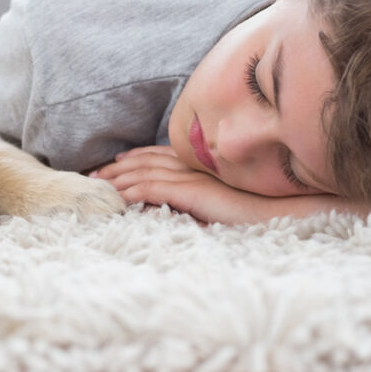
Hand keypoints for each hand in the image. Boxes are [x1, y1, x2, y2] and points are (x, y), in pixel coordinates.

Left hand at [92, 146, 275, 223]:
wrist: (277, 216)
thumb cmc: (250, 213)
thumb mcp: (215, 202)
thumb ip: (192, 198)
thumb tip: (165, 205)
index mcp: (197, 164)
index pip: (156, 155)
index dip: (133, 157)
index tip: (114, 162)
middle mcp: (191, 165)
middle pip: (144, 160)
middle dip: (116, 167)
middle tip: (93, 174)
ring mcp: (191, 176)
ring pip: (143, 173)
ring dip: (117, 178)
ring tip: (97, 185)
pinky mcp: (192, 191)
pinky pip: (152, 188)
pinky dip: (131, 191)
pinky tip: (117, 197)